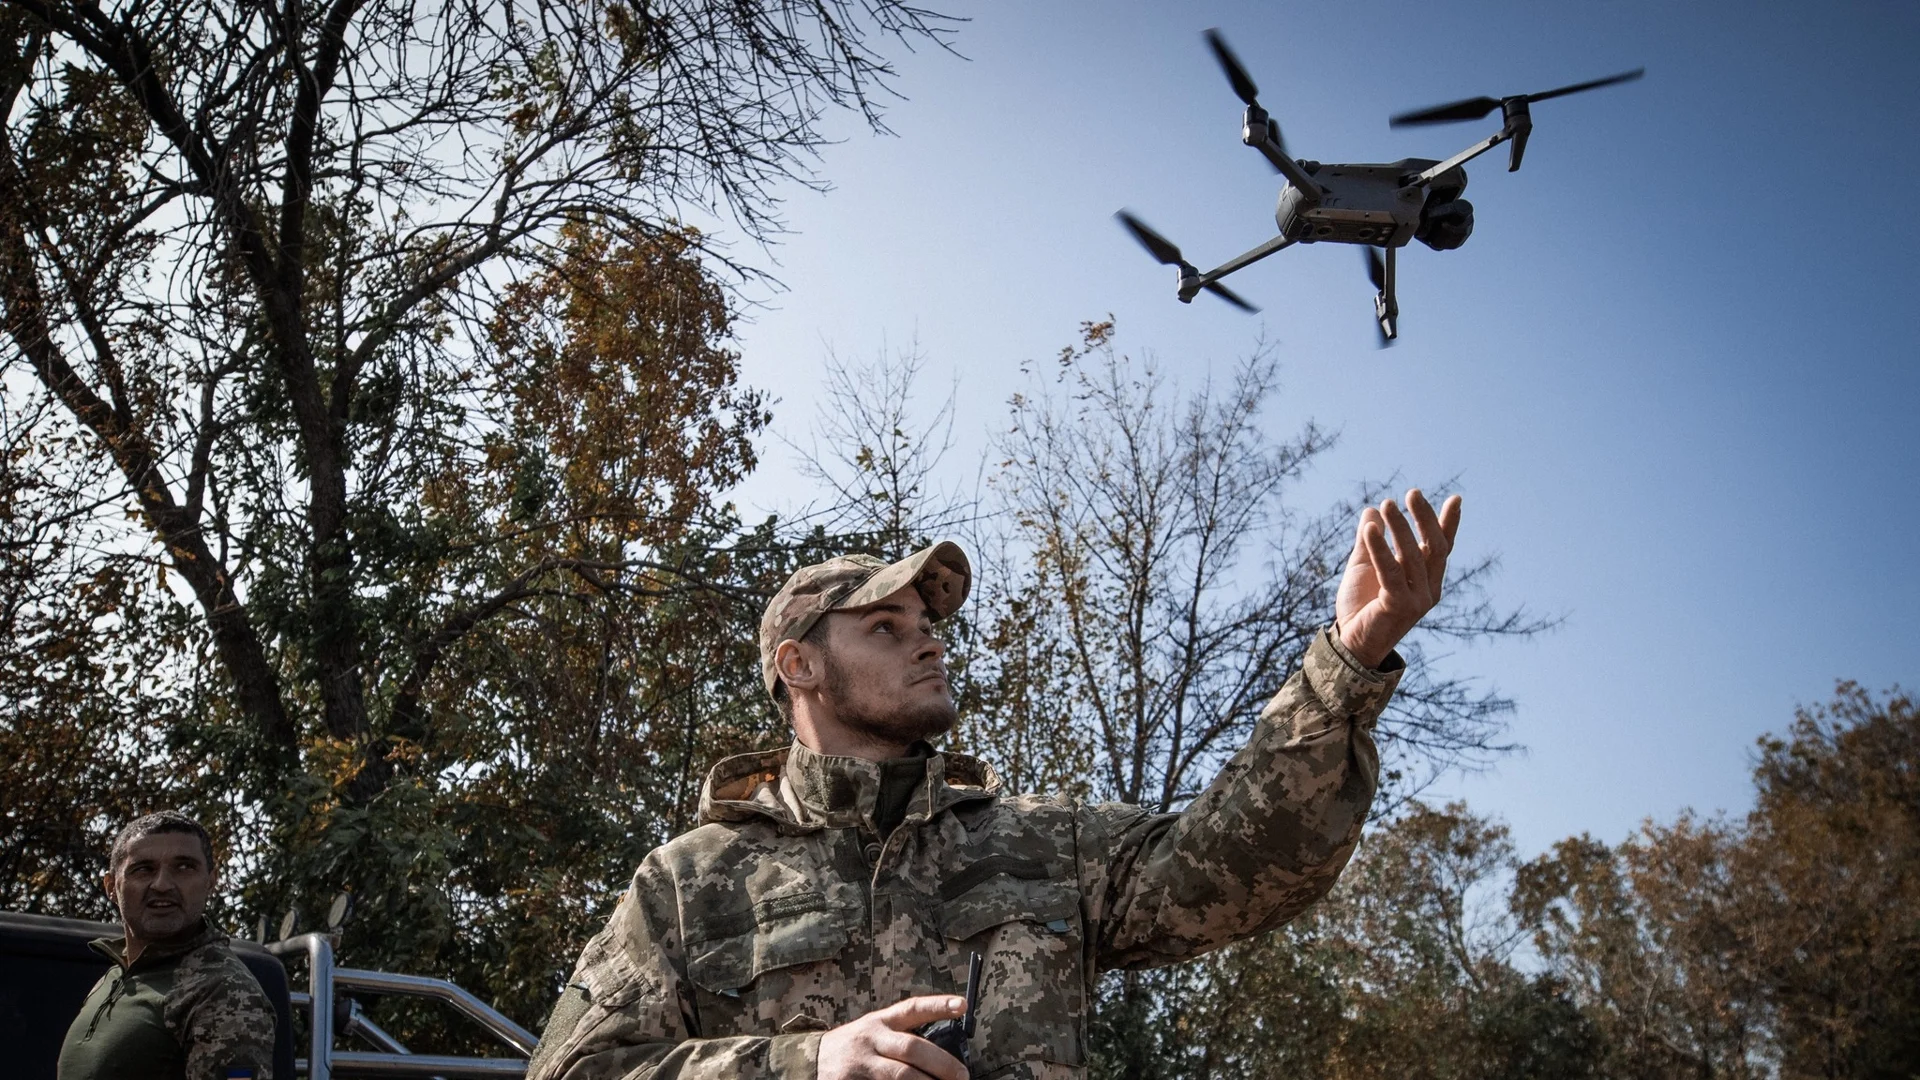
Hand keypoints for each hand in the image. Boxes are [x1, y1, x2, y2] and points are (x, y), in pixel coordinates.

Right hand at [818, 995, 970, 1079]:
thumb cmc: (851, 1048)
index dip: (937, 1005)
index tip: (962, 1004)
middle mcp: (871, 1039)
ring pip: (900, 1075)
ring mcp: (861, 1064)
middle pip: (912, 1048)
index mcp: (880, 1022)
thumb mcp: (872, 1033)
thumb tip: (943, 1055)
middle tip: (962, 1075)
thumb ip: (900, 1038)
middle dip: (942, 1063)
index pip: (912, 1008)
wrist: (807, 1062)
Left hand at [1334, 489, 1460, 668]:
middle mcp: (1429, 589)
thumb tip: (1371, 510)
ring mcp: (1418, 599)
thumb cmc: (1361, 605)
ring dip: (1400, 528)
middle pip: (1434, 547)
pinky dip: (1381, 548)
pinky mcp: (1399, 606)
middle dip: (1424, 518)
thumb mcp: (1364, 565)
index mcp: (1427, 580)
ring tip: (1386, 504)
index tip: (1456, 498)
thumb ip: (1370, 540)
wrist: (1350, 642)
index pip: (1442, 548)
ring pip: (1413, 556)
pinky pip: (1391, 571)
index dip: (1448, 524)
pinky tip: (1370, 529)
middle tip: (1411, 493)